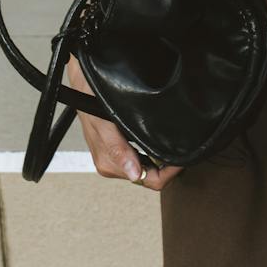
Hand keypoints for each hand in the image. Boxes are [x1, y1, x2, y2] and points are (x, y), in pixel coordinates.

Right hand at [65, 53, 184, 190]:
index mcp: (110, 164)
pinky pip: (142, 158)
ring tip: (174, 143)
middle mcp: (113, 165)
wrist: (83, 84)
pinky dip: (153, 152)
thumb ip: (119, 150)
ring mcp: (116, 158)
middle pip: (150, 177)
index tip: (181, 159)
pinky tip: (159, 139)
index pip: (150, 181)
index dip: (169, 173)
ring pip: (148, 168)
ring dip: (161, 159)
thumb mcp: (105, 124)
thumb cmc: (92, 101)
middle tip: (183, 149)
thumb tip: (134, 174)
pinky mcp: (118, 149)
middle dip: (168, 167)